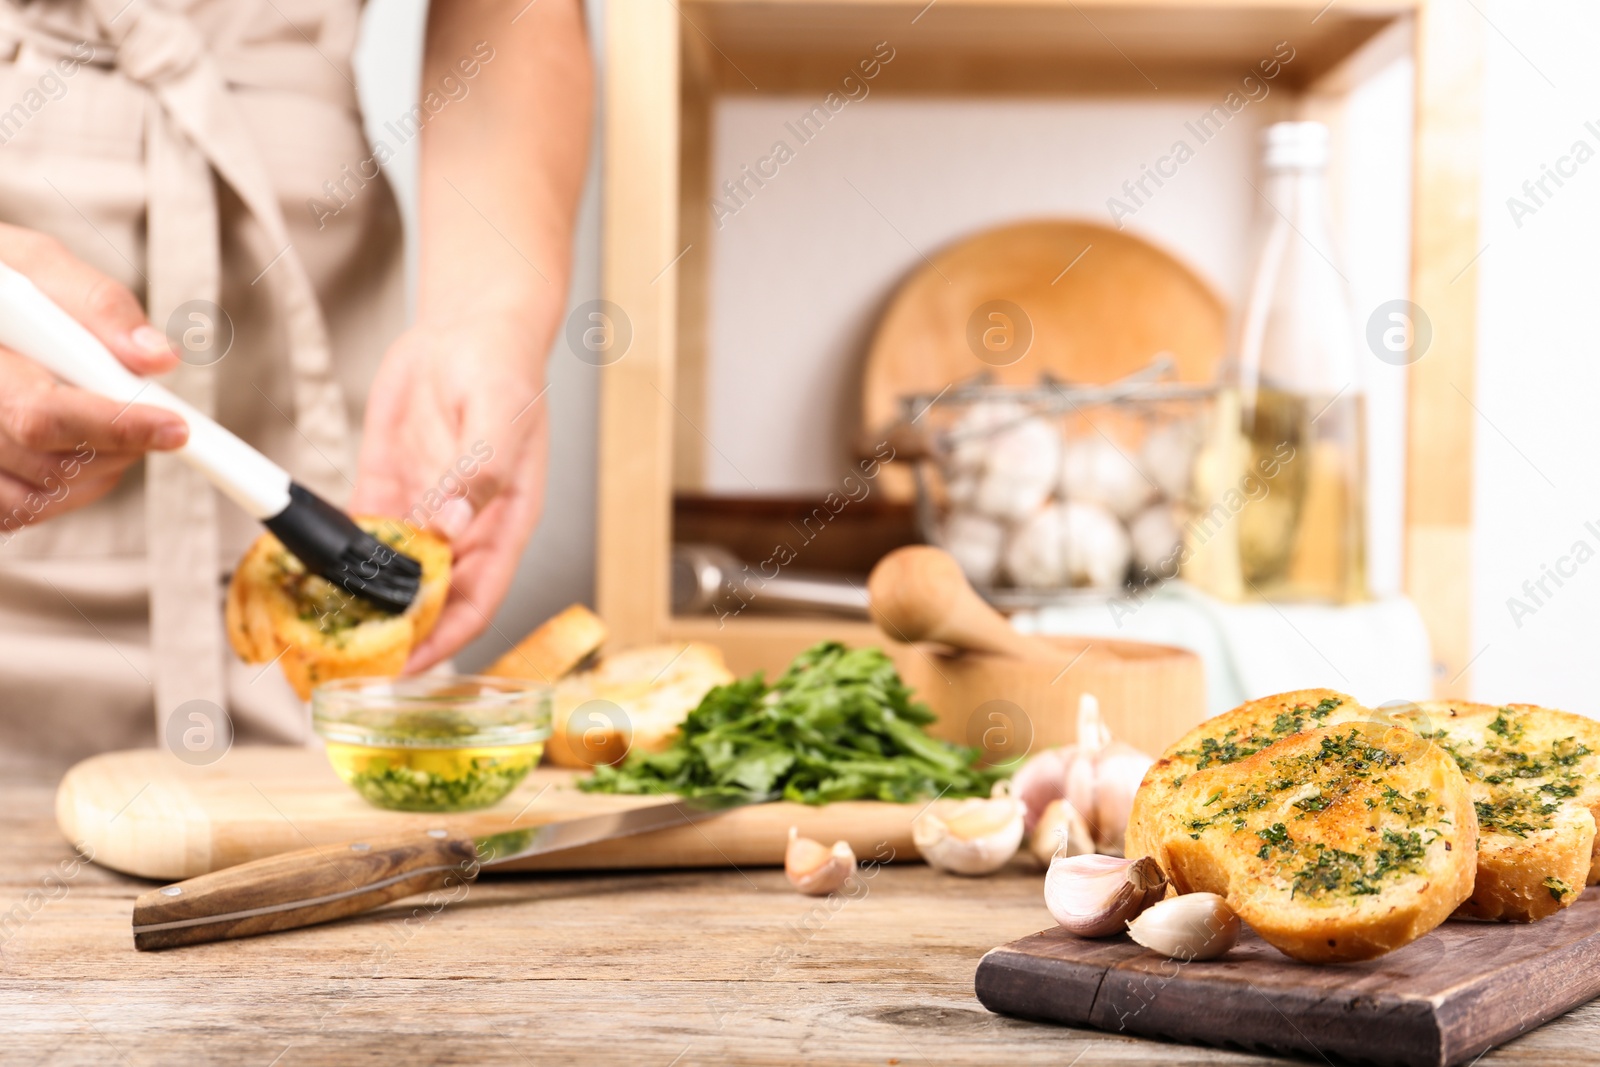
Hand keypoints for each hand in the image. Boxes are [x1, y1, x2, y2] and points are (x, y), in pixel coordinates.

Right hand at [0, 224, 187, 534]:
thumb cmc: (0, 281)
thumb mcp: (34, 264)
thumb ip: (96, 304)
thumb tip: (158, 358)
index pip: (42, 415)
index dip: (117, 425)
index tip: (176, 427)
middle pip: (47, 464)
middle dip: (120, 444)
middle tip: (153, 417)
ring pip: (39, 497)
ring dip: (99, 468)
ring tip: (110, 420)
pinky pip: (21, 511)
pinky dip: (69, 487)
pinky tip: (78, 447)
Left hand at [351, 308, 549, 669]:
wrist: (469, 328)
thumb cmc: (505, 372)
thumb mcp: (501, 420)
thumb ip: (479, 475)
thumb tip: (447, 529)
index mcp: (504, 525)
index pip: (477, 600)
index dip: (445, 639)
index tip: (408, 668)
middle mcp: (464, 529)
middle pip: (430, 599)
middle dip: (397, 635)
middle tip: (348, 666)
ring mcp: (426, 509)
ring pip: (392, 573)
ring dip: (363, 603)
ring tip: (321, 635)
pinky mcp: (390, 486)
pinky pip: (362, 532)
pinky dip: (339, 555)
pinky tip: (311, 576)